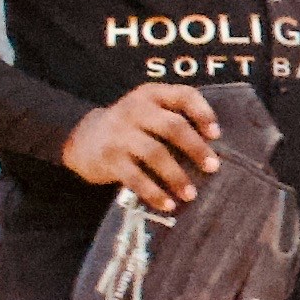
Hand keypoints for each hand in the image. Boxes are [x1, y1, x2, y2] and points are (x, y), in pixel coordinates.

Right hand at [60, 82, 223, 208]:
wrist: (82, 137)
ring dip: (177, 176)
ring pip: (155, 153)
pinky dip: (154, 193)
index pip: (183, 95)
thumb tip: (215, 147)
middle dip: (196, 148)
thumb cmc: (131, 126)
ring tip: (191, 194)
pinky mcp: (109, 158)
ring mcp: (120, 133)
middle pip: (173, 126)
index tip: (216, 134)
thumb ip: (175, 117)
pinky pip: (136, 178)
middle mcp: (135, 109)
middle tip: (213, 168)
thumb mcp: (149, 111)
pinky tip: (168, 204)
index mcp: (151, 94)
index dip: (203, 113)